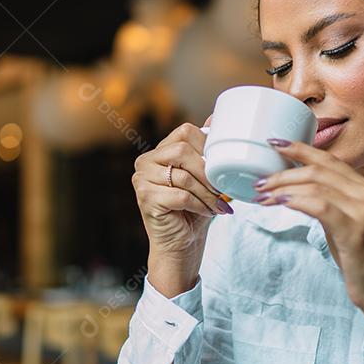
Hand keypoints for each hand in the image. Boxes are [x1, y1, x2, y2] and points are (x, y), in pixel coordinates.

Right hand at [132, 116, 232, 290]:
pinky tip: (207, 212)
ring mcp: (142, 180)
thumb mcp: (202, 178)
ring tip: (218, 204)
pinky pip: (181, 195)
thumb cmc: (192, 212)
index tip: (220, 167)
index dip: (207, 147)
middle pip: (182, 150)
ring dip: (207, 193)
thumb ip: (205, 151)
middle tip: (221, 189)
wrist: (180, 246)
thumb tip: (217, 118)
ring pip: (184, 175)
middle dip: (208, 171)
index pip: (184, 132)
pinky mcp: (146, 199)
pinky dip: (200, 205)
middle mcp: (145, 162)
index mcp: (158, 152)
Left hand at [251, 138, 363, 326]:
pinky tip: (280, 203)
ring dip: (283, 187)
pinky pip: (320, 205)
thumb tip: (294, 190)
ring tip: (262, 195)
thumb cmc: (360, 258)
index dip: (300, 148)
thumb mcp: (344, 221)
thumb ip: (328, 202)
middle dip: (283, 171)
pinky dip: (296, 201)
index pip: (329, 159)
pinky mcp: (355, 229)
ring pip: (316, 184)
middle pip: (319, 169)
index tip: (274, 143)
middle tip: (259, 181)